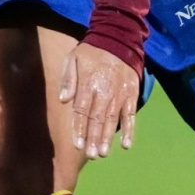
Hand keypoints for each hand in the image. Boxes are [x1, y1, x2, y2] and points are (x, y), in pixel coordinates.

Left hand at [58, 42, 139, 158]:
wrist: (119, 39)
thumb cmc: (92, 51)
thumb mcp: (74, 58)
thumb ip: (68, 79)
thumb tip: (62, 100)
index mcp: (88, 84)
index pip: (82, 111)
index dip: (79, 129)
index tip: (77, 145)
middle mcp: (104, 91)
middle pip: (97, 119)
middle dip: (93, 138)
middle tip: (90, 155)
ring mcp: (119, 94)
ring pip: (112, 120)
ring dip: (107, 138)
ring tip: (102, 154)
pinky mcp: (132, 94)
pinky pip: (130, 115)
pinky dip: (129, 130)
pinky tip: (126, 145)